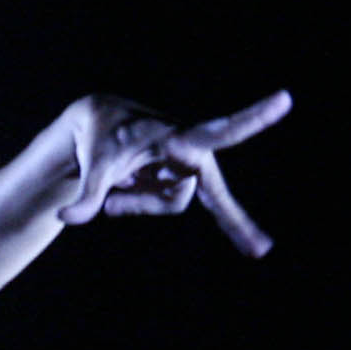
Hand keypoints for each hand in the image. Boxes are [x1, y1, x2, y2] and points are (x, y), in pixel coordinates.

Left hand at [56, 90, 290, 256]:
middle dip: (234, 222)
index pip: (219, 132)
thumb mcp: (93, 166)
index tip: (285, 100)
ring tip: (117, 185)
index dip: (254, 119)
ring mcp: (186, 168)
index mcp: (177, 138)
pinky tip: (123, 190)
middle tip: (261, 249)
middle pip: (208, 196)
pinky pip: (164, 204)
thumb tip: (65, 219)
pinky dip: (140, 203)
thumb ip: (85, 195)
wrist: (97, 124)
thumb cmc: (100, 137)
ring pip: (171, 204)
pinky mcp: (179, 179)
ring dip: (140, 202)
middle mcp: (190, 152)